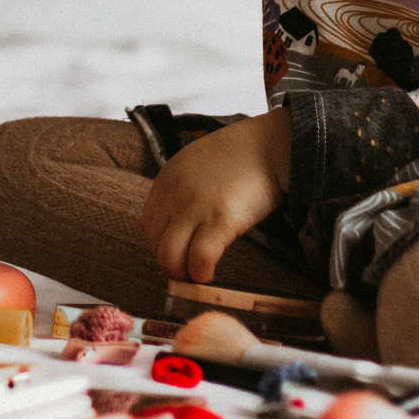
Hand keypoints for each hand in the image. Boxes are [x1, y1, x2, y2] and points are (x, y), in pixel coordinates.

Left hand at [140, 110, 291, 284]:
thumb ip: (179, 190)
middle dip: (172, 264)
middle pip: (155, 245)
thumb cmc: (240, 157)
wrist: (270, 144)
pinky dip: (202, 274)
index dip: (164, 244)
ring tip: (200, 274)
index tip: (182, 252)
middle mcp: (174, 194)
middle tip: (191, 270)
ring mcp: (196, 207)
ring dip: (184, 274)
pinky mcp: (221, 219)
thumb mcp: (194, 164)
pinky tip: (211, 274)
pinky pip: (199, 260)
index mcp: (166, 181)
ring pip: (169, 258)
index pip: (148, 226)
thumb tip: (176, 224)